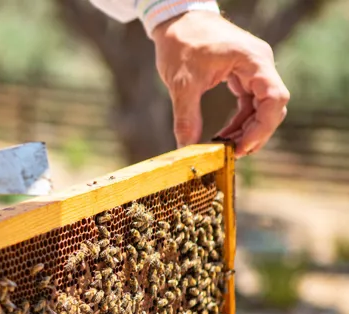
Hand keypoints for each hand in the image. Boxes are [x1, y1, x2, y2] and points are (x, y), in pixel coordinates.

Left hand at [152, 12, 289, 157]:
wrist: (177, 21)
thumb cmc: (181, 43)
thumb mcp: (181, 82)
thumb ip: (186, 116)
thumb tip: (186, 149)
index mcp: (253, 61)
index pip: (274, 98)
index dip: (262, 127)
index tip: (242, 147)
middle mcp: (259, 65)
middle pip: (273, 106)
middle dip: (255, 133)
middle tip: (233, 154)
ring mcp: (253, 70)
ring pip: (262, 107)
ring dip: (247, 130)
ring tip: (226, 149)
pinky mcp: (243, 75)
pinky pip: (249, 104)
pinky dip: (239, 121)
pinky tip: (224, 136)